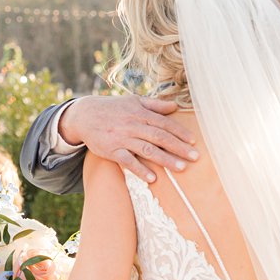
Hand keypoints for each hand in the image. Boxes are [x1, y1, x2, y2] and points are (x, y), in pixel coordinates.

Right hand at [58, 96, 197, 182]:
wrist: (84, 115)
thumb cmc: (112, 108)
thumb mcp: (133, 101)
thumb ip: (155, 104)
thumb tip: (175, 106)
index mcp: (141, 113)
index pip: (164, 123)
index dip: (180, 132)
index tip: (193, 141)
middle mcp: (133, 125)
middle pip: (160, 137)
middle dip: (178, 147)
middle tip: (195, 157)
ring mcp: (123, 139)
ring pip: (147, 150)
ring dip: (165, 159)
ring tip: (181, 168)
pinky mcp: (112, 151)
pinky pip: (128, 161)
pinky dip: (140, 169)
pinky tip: (153, 178)